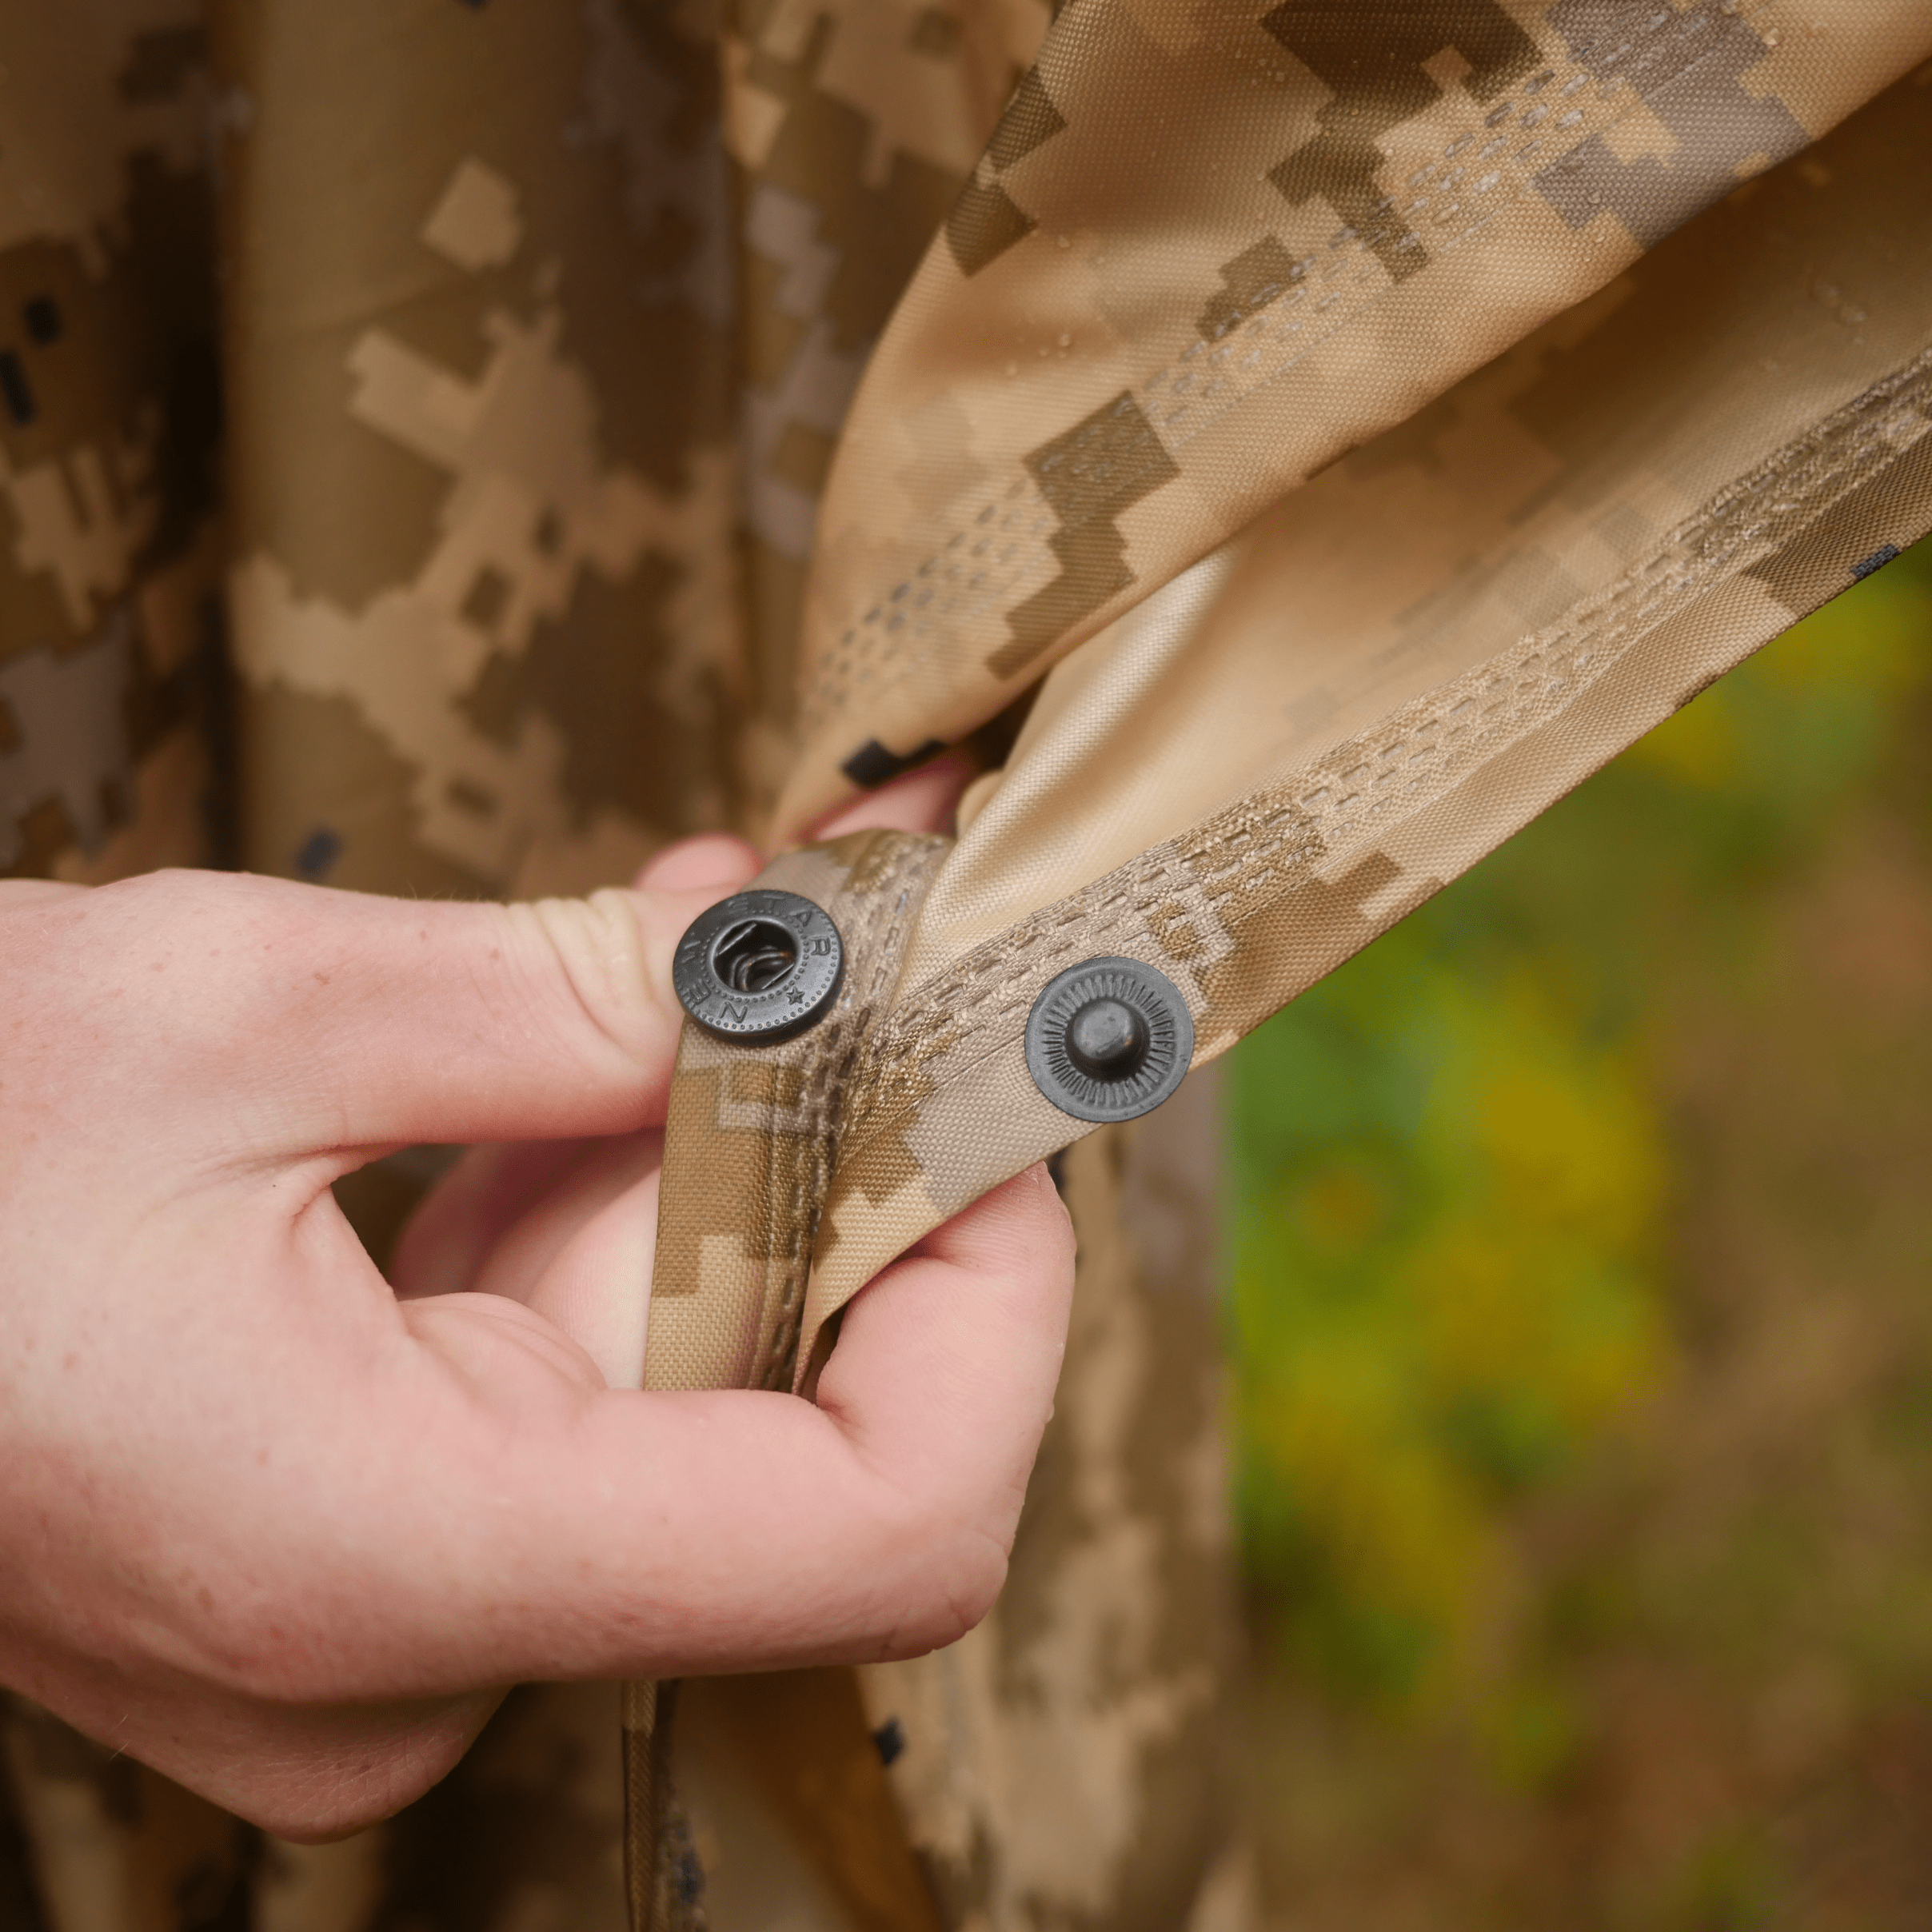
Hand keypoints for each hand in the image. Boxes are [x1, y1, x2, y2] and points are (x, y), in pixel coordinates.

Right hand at [0, 814, 1070, 1837]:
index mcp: (392, 1559)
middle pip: (797, 1427)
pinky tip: (581, 1058)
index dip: (994, 1308)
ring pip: (688, 1391)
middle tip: (836, 944)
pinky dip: (612, 1212)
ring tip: (684, 950)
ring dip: (719, 1162)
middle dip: (841, 1169)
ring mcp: (392, 1622)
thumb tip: (787, 968)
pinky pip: (579, 1385)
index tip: (989, 1104)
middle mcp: (413, 1651)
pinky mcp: (369, 1549)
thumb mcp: (231, 1010)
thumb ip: (559, 1002)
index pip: (880, 1528)